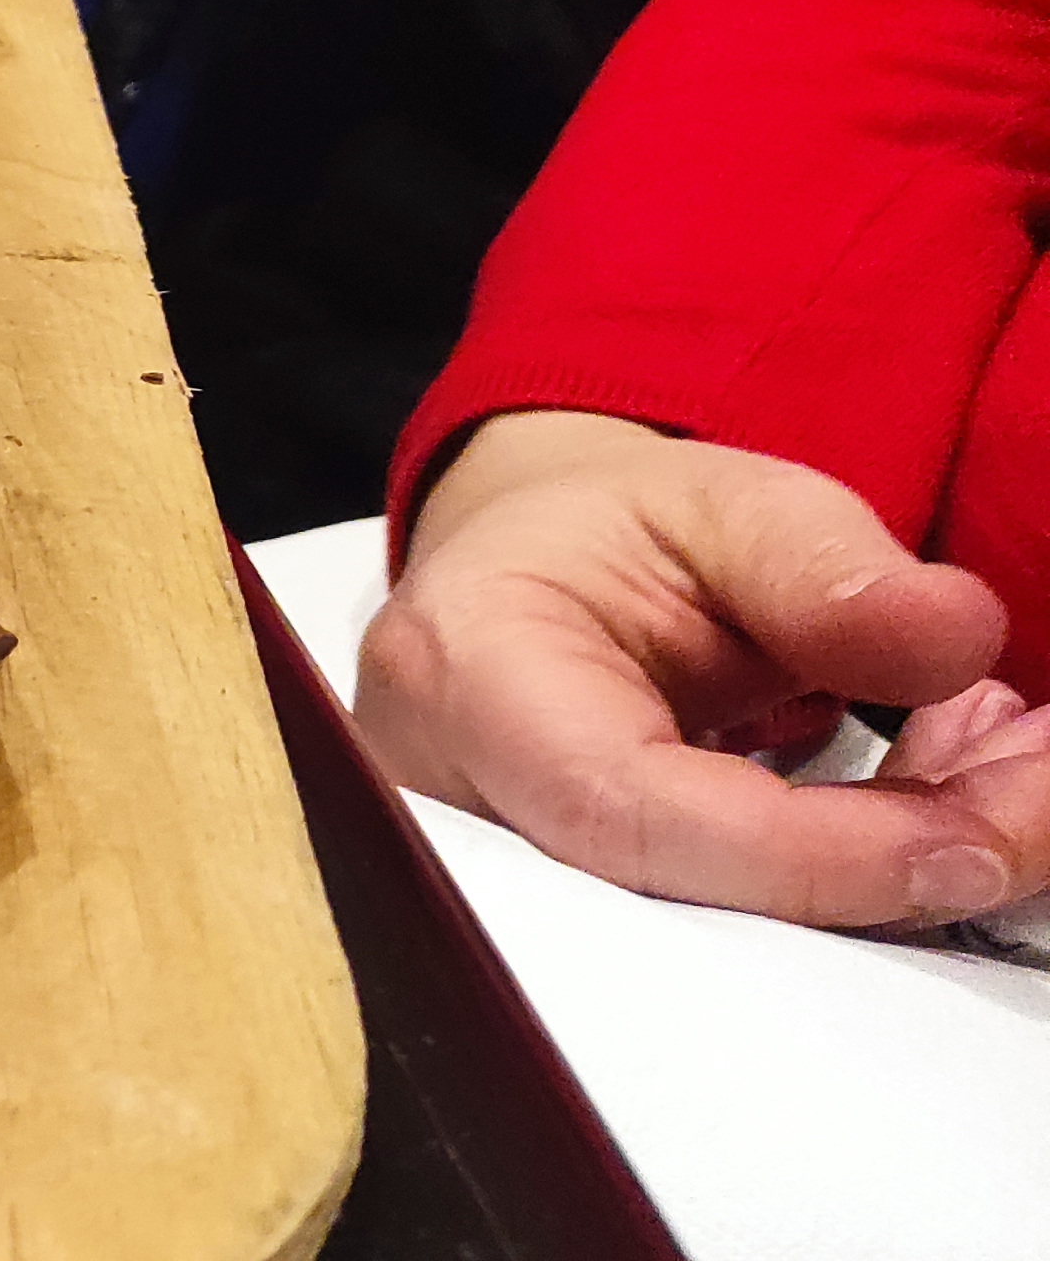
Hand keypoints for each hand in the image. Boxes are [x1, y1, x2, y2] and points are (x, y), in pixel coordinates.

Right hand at [358, 410, 1049, 925]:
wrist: (534, 587)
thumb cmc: (603, 538)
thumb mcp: (720, 500)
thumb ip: (823, 565)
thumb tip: (950, 637)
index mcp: (469, 676)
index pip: (624, 813)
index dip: (811, 856)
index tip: (971, 842)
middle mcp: (459, 806)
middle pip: (679, 913)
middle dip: (891, 875)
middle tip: (1033, 787)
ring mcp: (503, 890)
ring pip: (722, 951)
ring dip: (896, 881)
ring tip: (1006, 770)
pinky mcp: (577, 934)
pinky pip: (733, 949)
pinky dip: (862, 892)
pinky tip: (942, 808)